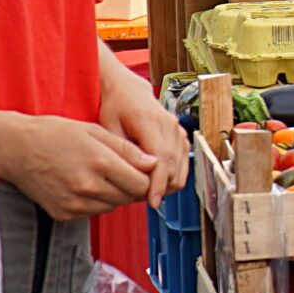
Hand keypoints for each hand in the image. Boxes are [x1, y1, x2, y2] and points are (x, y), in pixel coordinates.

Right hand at [2, 115, 158, 221]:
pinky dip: (96, 202)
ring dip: (114, 195)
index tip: (143, 170)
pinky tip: (84, 184)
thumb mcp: (95, 131)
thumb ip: (127, 150)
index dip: (147, 178)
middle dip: (132, 186)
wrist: (17, 149)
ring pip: (113, 207)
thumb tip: (153, 164)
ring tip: (100, 175)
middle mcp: (89, 187)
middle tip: (122, 171)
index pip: (142, 184)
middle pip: (130, 198)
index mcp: (101, 163)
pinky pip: (93, 212)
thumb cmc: (54, 134)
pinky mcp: (65, 214)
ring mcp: (76, 204)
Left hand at [99, 71, 188, 204]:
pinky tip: (156, 180)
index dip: (158, 183)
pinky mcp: (181, 135)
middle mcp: (169, 124)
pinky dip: (173, 174)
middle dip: (163, 188)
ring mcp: (178, 129)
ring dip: (169, 183)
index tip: (153, 202)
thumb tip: (139, 176)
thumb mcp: (109, 129)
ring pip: (182, 166)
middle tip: (145, 201)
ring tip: (149, 192)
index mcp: (149, 121)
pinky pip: (183, 161)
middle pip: (174, 166)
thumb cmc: (114, 108)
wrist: (128, 90)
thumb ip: (124, 152)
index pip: (161, 158)